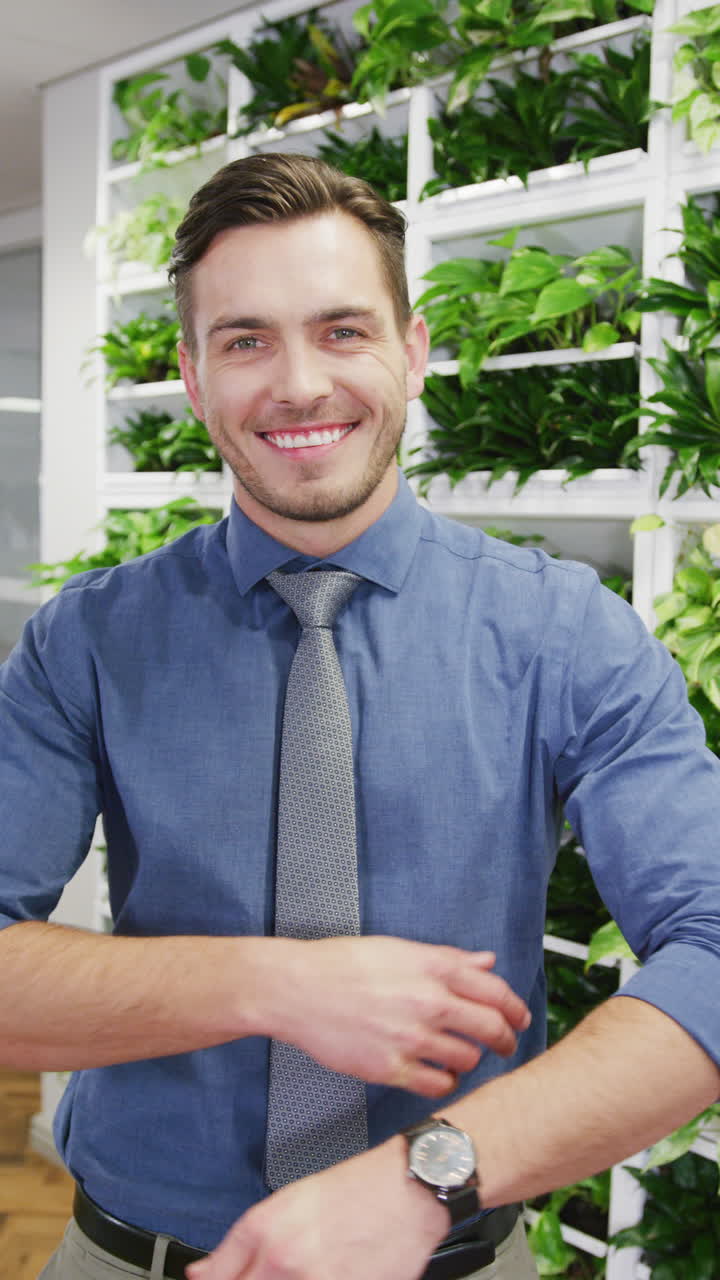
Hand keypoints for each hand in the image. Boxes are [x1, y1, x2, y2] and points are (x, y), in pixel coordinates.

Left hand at [185, 1137, 447, 1279]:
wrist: (410, 1192)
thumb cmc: (356, 1189)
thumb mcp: (287, 1202)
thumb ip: (237, 1246)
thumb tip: (201, 1274)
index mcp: (266, 1234)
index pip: (220, 1279)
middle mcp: (288, 1264)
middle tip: (276, 1274)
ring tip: (308, 1272)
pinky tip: (331, 1275)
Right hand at [262, 936, 529, 1097]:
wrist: (297, 989)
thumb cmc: (342, 965)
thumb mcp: (399, 949)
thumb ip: (448, 958)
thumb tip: (486, 961)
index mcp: (432, 968)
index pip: (494, 991)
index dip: (514, 1008)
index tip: (519, 1018)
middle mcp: (427, 1002)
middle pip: (490, 1028)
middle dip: (505, 1039)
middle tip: (505, 1044)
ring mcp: (410, 1038)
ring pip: (467, 1059)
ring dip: (471, 1060)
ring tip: (462, 1057)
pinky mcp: (390, 1068)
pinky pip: (437, 1085)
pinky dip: (445, 1082)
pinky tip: (439, 1073)